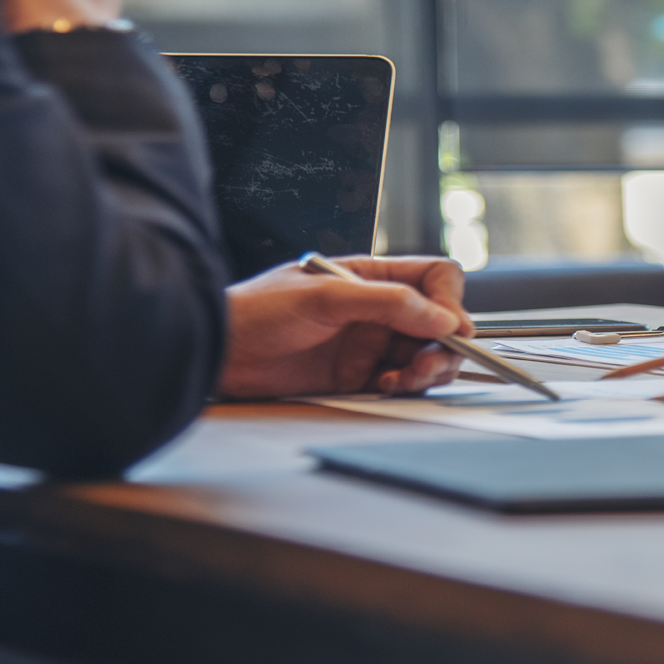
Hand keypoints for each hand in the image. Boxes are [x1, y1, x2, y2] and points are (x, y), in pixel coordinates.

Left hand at [218, 257, 473, 398]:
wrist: (217, 353)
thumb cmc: (255, 312)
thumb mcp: (325, 297)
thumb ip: (387, 303)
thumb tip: (440, 317)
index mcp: (371, 276)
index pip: (434, 279)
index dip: (447, 302)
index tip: (445, 327)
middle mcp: (375, 308)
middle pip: (437, 322)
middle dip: (444, 343)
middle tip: (430, 362)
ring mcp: (368, 343)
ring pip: (424, 354)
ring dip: (429, 368)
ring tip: (411, 377)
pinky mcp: (357, 376)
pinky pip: (400, 382)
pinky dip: (406, 387)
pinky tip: (389, 386)